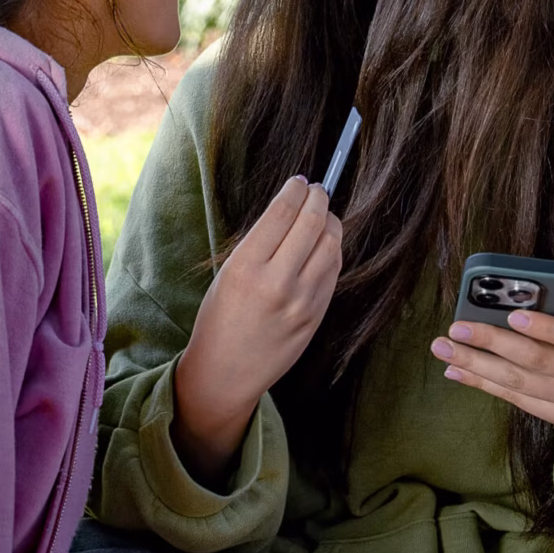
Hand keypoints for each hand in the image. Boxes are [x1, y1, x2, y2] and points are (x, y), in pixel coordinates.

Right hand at [173, 176, 342, 483]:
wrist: (226, 371)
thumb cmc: (219, 319)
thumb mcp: (228, 274)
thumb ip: (260, 244)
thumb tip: (291, 209)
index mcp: (246, 267)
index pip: (282, 213)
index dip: (295, 190)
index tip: (299, 181)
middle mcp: (277, 283)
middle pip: (312, 223)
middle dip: (318, 199)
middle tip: (317, 190)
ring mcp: (302, 302)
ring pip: (331, 246)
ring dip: (331, 222)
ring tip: (324, 214)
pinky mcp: (316, 316)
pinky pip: (334, 272)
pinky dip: (333, 250)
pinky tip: (326, 243)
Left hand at [431, 262, 553, 477]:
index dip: (546, 328)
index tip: (512, 314)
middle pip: (538, 361)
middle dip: (493, 342)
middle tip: (457, 327)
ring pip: (519, 383)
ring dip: (476, 365)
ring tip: (445, 348)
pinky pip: (514, 399)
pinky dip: (482, 383)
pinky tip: (456, 369)